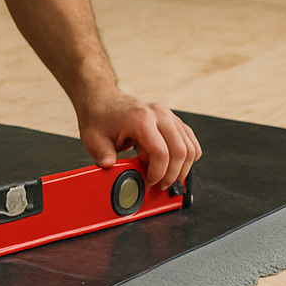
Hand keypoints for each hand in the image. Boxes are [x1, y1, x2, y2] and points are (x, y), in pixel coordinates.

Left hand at [78, 92, 200, 190]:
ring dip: (182, 168)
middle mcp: (159, 114)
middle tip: (160, 185)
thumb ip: (103, 155)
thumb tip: (109, 168)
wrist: (104, 100)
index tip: (149, 182)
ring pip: (190, 147)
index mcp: (141, 119)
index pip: (161, 152)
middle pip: (180, 151)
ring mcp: (168, 115)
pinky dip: (187, 157)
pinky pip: (190, 141)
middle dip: (172, 175)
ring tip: (167, 178)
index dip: (158, 173)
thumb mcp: (94, 139)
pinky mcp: (173, 120)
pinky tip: (174, 165)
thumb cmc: (100, 118)